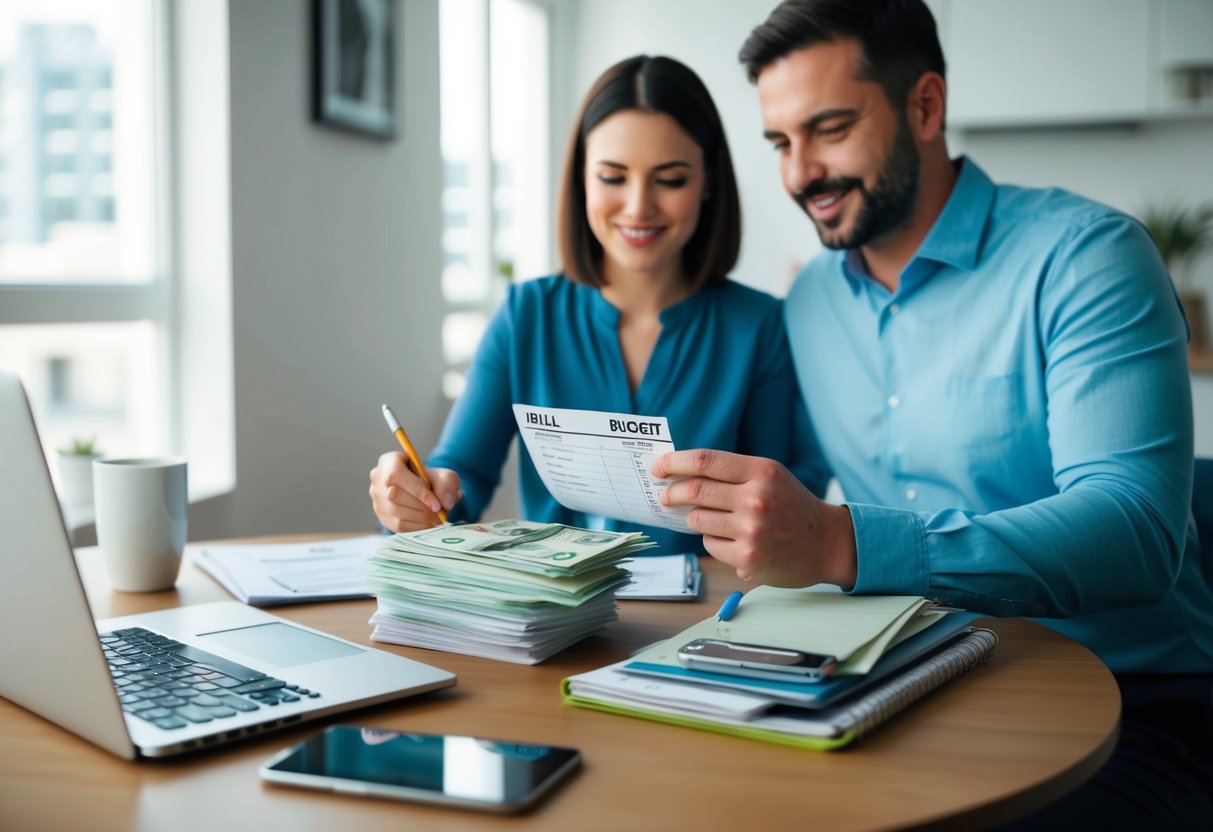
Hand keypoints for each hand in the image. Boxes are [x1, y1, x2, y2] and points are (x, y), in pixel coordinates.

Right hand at [368, 452, 461, 532]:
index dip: (417, 491)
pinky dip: (416, 527)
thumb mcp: (444, 476)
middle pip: (394, 495)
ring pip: (395, 512)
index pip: (396, 475)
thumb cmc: (433, 480)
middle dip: (421, 507)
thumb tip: (445, 503)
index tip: (437, 505)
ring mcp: (376, 499)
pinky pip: (396, 526)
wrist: (426, 492)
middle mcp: (377, 479)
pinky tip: (428, 525)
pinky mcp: (381, 516)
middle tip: (440, 514)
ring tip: (437, 519)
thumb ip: (447, 485)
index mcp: (389, 461)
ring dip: (420, 519)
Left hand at [653, 449, 855, 588]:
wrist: (828, 543)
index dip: (674, 462)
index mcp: (762, 472)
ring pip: (697, 521)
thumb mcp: (770, 476)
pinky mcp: (748, 558)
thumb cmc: (792, 505)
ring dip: (695, 519)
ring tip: (714, 519)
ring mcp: (752, 531)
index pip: (705, 461)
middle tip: (665, 495)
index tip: (658, 466)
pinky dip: (714, 540)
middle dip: (672, 492)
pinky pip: (710, 545)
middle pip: (694, 491)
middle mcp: (756, 499)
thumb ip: (732, 473)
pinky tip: (734, 540)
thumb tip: (680, 474)